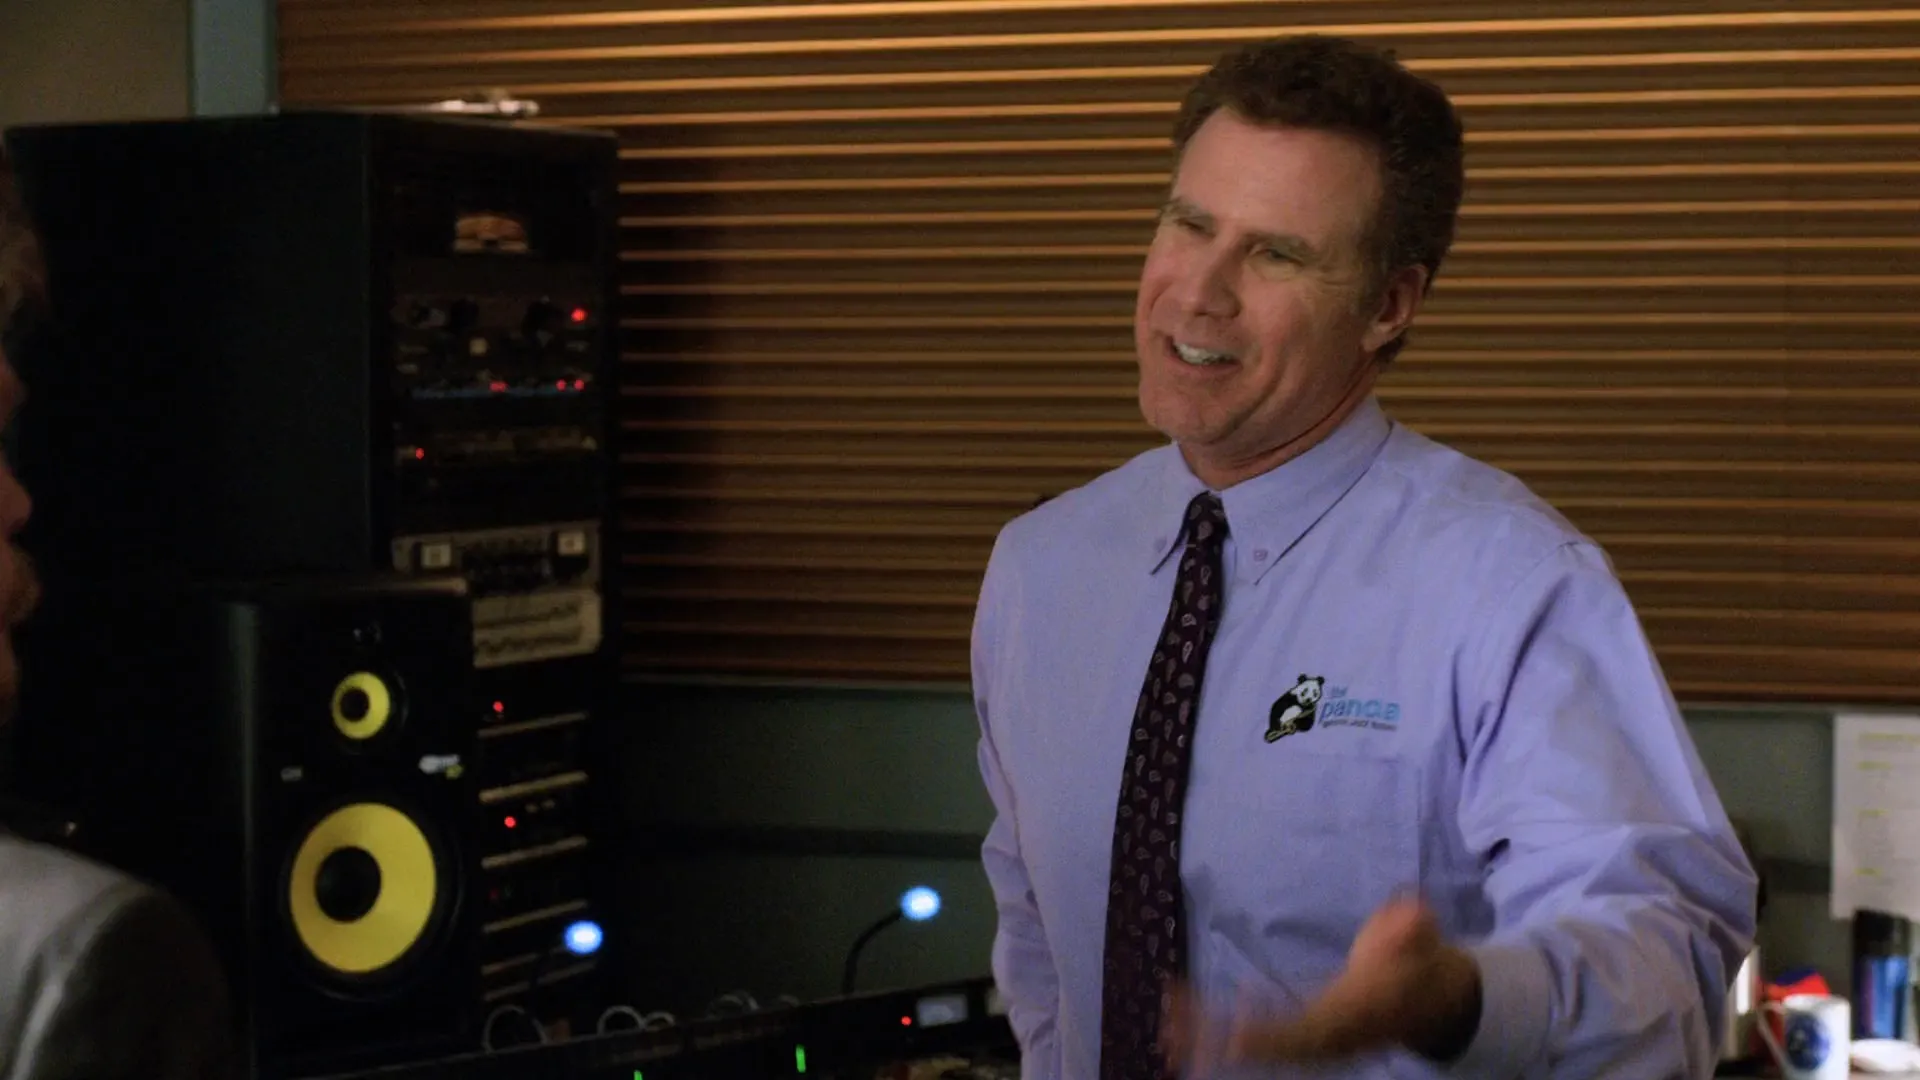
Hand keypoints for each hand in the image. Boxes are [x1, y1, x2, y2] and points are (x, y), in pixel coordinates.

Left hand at [1160, 896, 1481, 1072]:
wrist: (1424, 999)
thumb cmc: (1413, 964)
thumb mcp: (1419, 943)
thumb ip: (1412, 927)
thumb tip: (1412, 909)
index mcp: (1350, 1019)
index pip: (1306, 1032)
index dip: (1272, 1035)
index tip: (1235, 1036)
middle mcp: (1326, 1039)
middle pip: (1270, 1048)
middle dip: (1223, 1043)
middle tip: (1175, 1031)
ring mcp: (1309, 1042)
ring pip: (1254, 1048)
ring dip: (1206, 1040)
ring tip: (1163, 1029)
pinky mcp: (1295, 1035)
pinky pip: (1250, 1036)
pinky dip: (1213, 1029)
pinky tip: (1178, 1010)